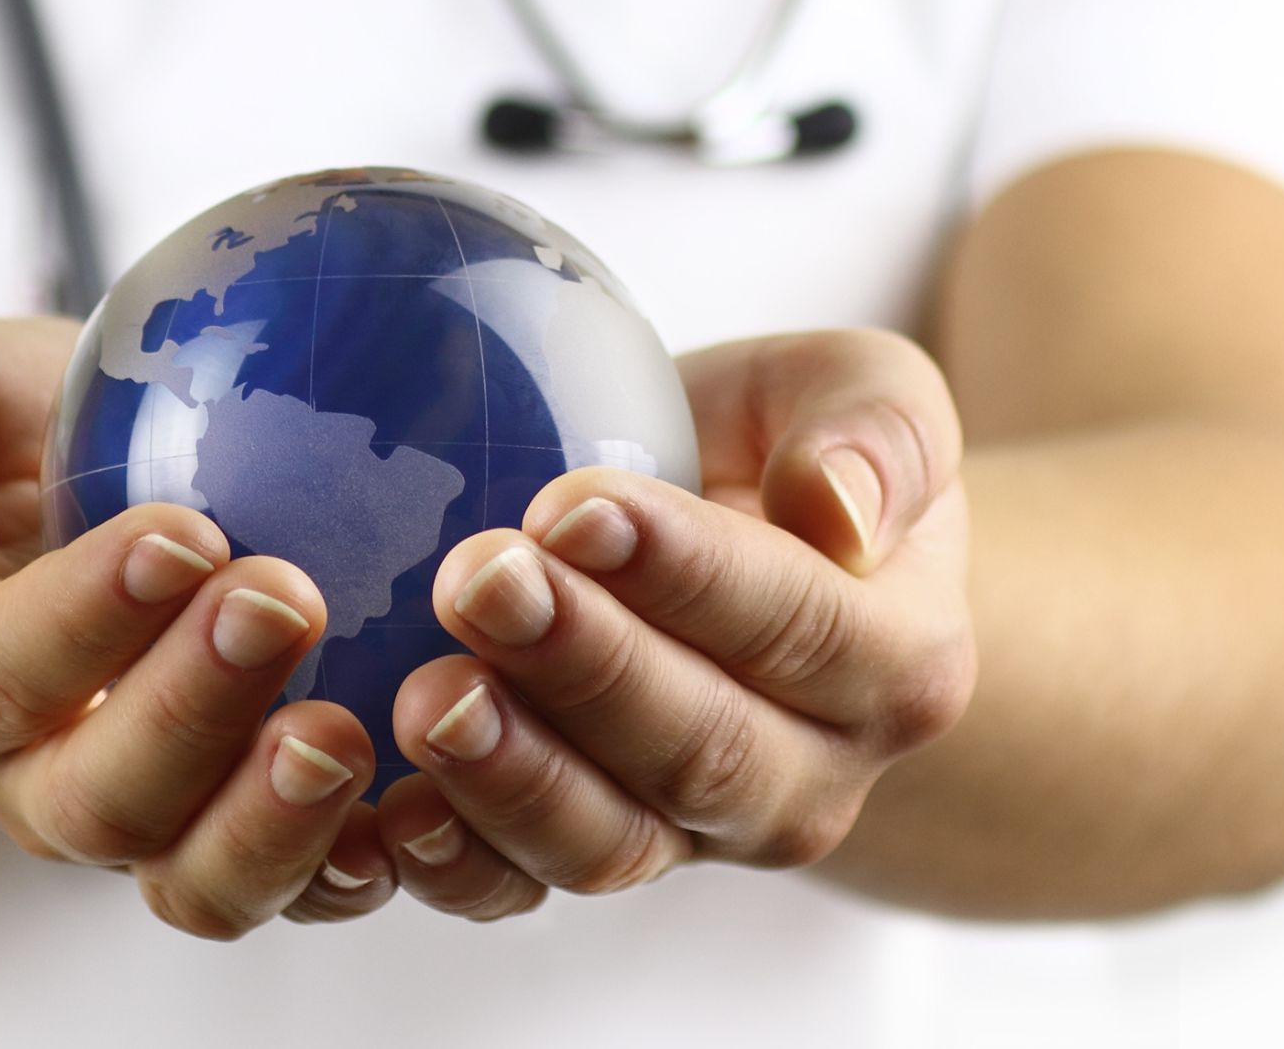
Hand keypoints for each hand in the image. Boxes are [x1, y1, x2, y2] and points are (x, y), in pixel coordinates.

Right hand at [0, 319, 392, 937]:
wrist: (61, 494)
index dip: (84, 619)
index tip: (183, 532)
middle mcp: (29, 784)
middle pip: (99, 800)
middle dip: (192, 712)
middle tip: (286, 599)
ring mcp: (143, 827)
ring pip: (196, 880)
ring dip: (272, 819)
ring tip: (344, 728)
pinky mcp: (241, 834)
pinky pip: (295, 889)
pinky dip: (350, 866)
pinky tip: (414, 804)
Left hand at [375, 329, 974, 918]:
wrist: (741, 552)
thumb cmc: (786, 452)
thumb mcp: (862, 394)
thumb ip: (878, 433)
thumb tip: (838, 508)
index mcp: (895, 665)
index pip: (791, 622)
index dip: (681, 571)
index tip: (570, 504)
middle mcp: (807, 779)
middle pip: (697, 747)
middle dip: (579, 667)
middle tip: (475, 581)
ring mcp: (695, 838)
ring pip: (609, 840)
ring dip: (509, 775)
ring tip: (424, 697)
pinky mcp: (593, 857)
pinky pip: (519, 890)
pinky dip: (453, 866)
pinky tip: (388, 814)